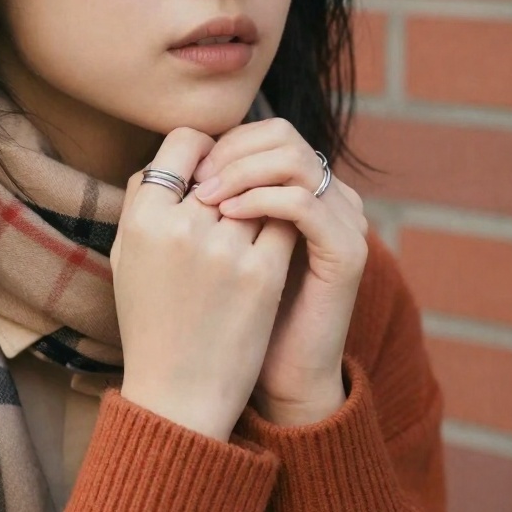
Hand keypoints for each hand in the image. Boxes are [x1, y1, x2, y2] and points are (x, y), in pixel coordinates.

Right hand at [111, 128, 299, 441]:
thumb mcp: (126, 257)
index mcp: (141, 220)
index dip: (202, 147)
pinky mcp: (264, 274)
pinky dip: (283, 224)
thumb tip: (176, 155)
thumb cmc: (149, 322)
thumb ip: (143, 201)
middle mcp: (181, 228)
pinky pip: (285, 221)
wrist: (178, 393)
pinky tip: (276, 239)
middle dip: (233, 177)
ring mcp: (226, 250)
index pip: (183, 143)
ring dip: (260, 200)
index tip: (211, 164)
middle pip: (224, 167)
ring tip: (254, 221)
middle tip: (238, 191)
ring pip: (260, 191)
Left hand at [190, 117, 368, 424]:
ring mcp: (343, 220)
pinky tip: (228, 217)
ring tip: (205, 199)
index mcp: (301, 191)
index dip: (221, 144)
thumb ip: (208, 209)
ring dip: (242, 172)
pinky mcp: (347, 250)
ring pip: (294, 160)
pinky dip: (262, 201)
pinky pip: (305, 202)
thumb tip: (164, 167)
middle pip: (281, 135)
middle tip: (194, 183)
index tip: (184, 173)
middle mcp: (328, 197)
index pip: (263, 133)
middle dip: (230, 152)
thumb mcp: (217, 254)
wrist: (280, 377)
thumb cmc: (238, 320)